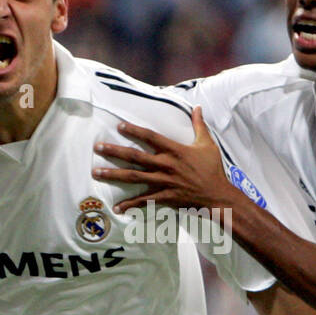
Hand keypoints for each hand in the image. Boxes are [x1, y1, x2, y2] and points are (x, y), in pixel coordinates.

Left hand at [92, 106, 235, 213]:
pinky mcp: (165, 197)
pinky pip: (144, 200)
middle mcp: (166, 165)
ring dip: (114, 175)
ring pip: (134, 177)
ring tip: (97, 173)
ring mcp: (164, 182)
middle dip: (114, 152)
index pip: (150, 137)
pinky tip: (118, 207)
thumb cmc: (213, 169)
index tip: (119, 126)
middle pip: (135, 156)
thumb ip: (199, 125)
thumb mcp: (207, 144)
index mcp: (175, 150)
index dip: (134, 130)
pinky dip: (131, 204)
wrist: (218, 196)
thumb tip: (197, 107)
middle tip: (97, 147)